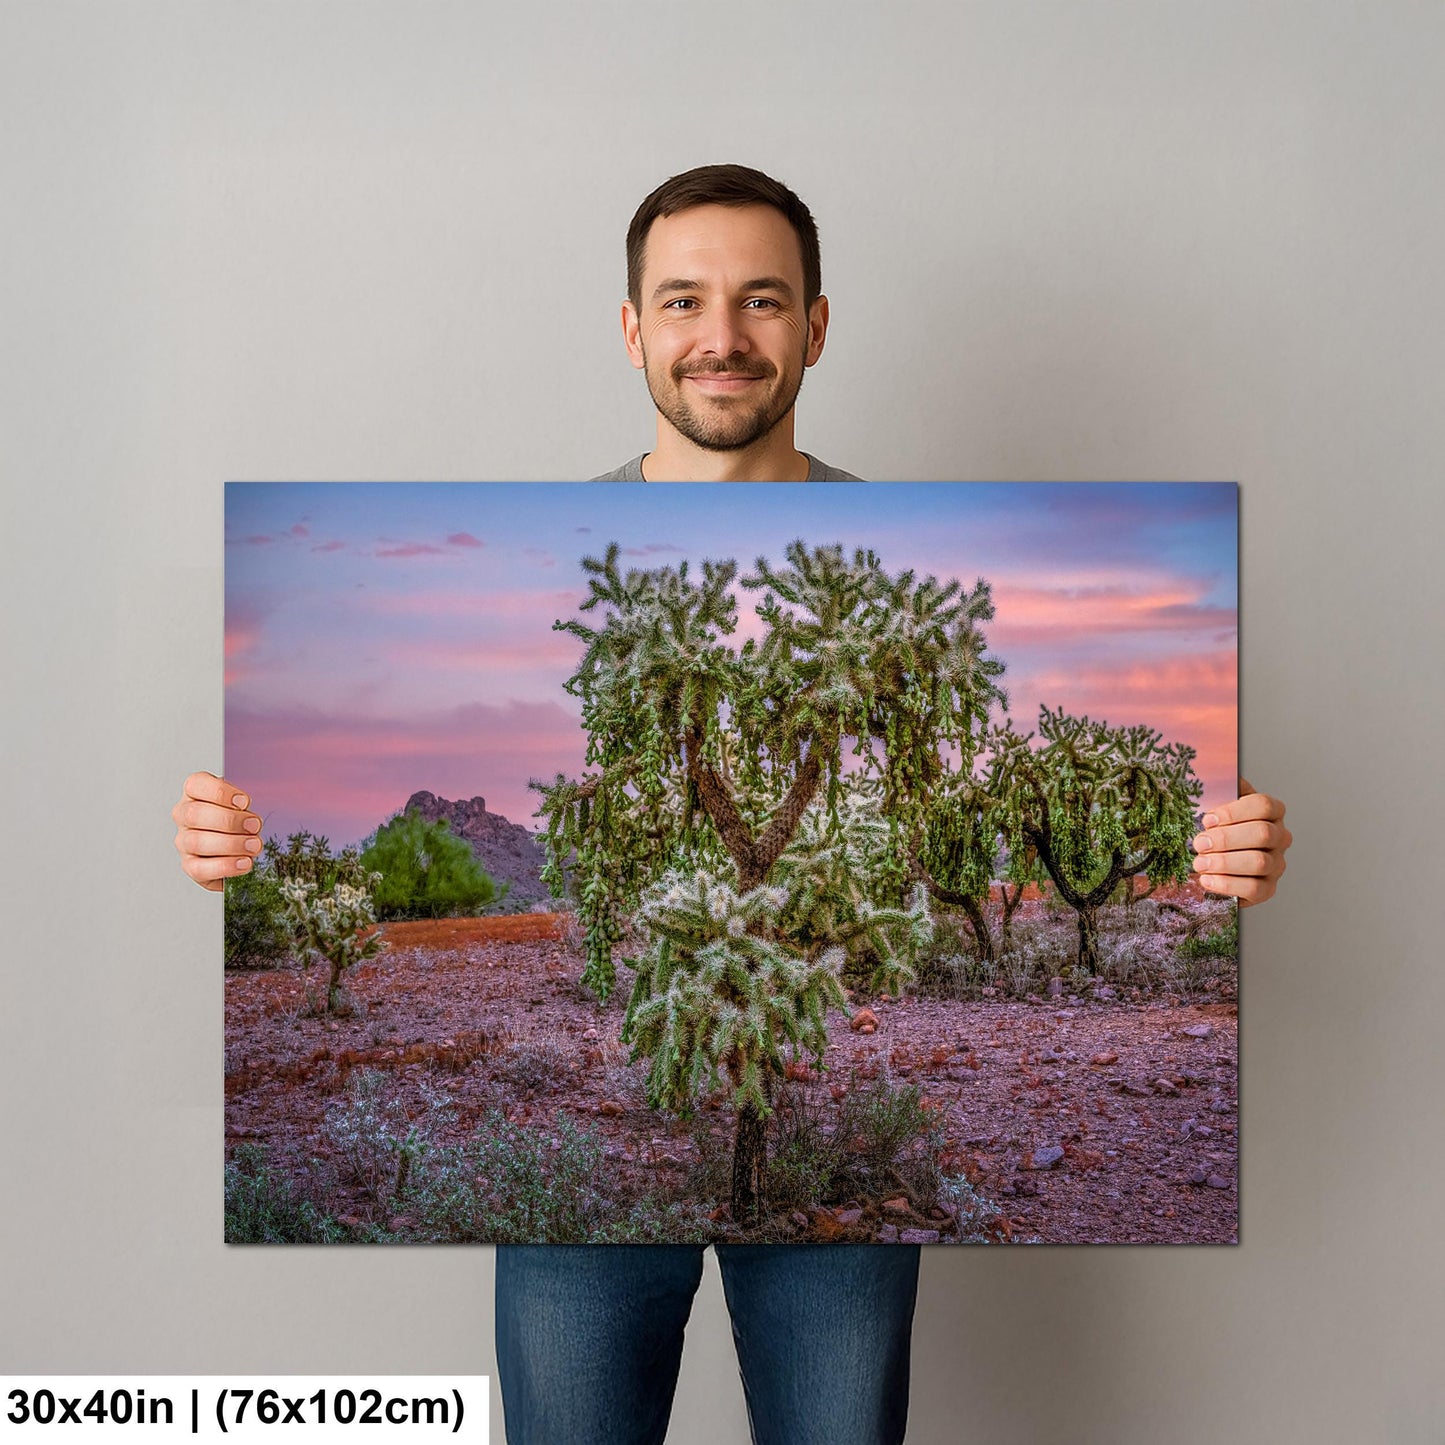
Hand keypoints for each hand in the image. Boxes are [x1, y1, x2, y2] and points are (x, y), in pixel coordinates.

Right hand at [171, 771, 264, 891]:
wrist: (239, 848)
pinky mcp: (190, 865)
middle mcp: (184, 815)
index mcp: (195, 792)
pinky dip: (225, 866)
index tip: (245, 801)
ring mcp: (184, 841)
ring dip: (230, 844)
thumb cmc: (241, 819)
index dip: (220, 792)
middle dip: (229, 820)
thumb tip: (261, 807)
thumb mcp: (245, 803)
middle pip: (195, 814)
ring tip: (254, 845)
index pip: (196, 784)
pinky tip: (245, 862)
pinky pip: (200, 868)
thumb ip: (247, 802)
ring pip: (197, 842)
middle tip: (254, 825)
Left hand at [1190, 775, 1290, 906]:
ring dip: (1224, 863)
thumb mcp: (1216, 804)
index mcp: (1271, 811)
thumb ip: (1221, 788)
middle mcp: (1280, 836)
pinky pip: (1254, 889)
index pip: (1263, 805)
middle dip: (1226, 839)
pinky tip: (1207, 880)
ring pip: (1259, 862)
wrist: (1213, 860)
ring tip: (1199, 863)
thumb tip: (1222, 773)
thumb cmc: (1215, 827)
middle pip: (1262, 834)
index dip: (1234, 812)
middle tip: (1199, 843)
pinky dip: (1227, 885)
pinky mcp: (1268, 888)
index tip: (1207, 819)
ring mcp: (1277, 863)